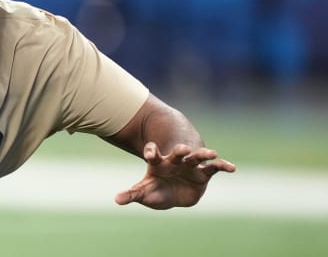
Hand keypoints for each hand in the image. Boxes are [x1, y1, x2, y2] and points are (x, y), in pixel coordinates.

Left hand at [115, 142, 235, 209]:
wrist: (173, 190)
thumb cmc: (157, 189)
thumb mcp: (144, 192)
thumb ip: (132, 194)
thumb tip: (117, 200)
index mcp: (158, 163)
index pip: (153, 153)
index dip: (151, 151)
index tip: (150, 151)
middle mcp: (175, 161)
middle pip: (178, 153)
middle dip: (180, 150)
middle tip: (183, 149)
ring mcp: (190, 165)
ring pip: (197, 156)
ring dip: (203, 154)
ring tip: (211, 153)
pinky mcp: (204, 173)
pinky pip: (214, 168)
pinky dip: (223, 166)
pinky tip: (232, 168)